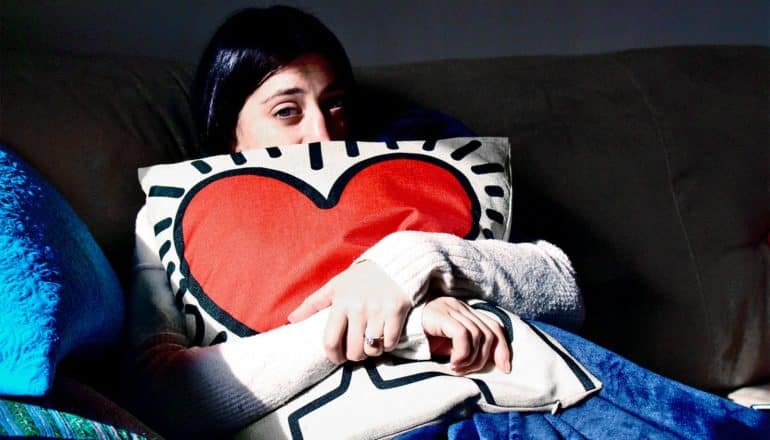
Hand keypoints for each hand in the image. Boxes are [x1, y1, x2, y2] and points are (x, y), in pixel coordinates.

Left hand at [288, 260, 410, 363]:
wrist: (391, 263)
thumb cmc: (358, 279)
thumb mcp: (334, 287)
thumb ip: (312, 304)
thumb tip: (291, 320)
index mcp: (340, 303)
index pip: (330, 341)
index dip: (333, 356)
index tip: (338, 358)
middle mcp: (358, 307)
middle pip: (354, 350)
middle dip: (355, 356)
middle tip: (357, 352)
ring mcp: (378, 310)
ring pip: (373, 349)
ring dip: (372, 352)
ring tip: (371, 345)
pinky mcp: (397, 310)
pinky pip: (391, 342)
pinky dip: (388, 345)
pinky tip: (385, 337)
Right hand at [422, 296, 510, 374]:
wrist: (391, 328)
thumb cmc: (418, 339)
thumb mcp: (446, 345)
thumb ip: (464, 348)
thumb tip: (485, 362)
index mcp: (463, 311)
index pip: (493, 326)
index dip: (503, 348)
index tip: (505, 369)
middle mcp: (459, 306)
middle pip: (489, 332)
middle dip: (483, 358)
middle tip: (465, 371)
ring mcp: (450, 308)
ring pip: (478, 335)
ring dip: (471, 359)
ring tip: (456, 368)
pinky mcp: (440, 314)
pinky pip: (463, 335)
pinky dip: (463, 354)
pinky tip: (452, 363)